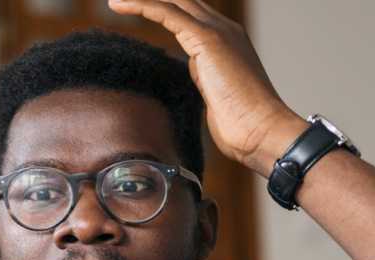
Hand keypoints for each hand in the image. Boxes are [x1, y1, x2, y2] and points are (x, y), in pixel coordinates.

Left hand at [108, 0, 306, 175]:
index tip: (132, 8)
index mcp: (226, 41)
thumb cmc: (242, 125)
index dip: (161, 7)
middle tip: (119, 1)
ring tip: (114, 1)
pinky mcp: (207, 39)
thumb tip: (194, 91)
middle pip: (182, 1)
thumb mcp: (216, 98)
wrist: (261, 131)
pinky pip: (166, 13)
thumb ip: (203, 84)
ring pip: (173, 1)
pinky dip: (141, 5)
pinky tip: (117, 5)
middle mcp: (224, 29)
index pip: (189, 13)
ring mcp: (217, 31)